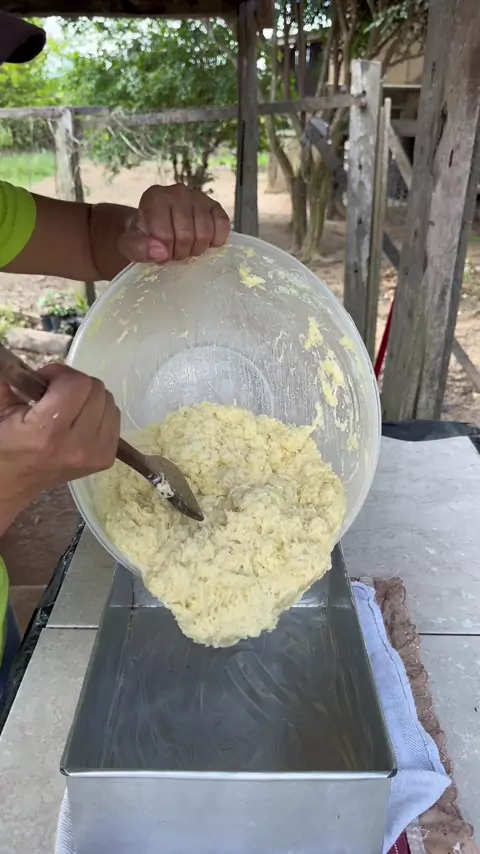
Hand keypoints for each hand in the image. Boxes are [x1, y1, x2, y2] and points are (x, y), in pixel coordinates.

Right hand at [0, 363, 119, 532]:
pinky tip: (79, 421)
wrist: (12, 482)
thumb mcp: (1, 410)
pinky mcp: (106, 459)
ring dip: (89, 398)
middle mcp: (78, 445)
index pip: (77, 384)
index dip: (60, 373)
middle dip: (75, 384)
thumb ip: (12, 379)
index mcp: (48, 432)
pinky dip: (99, 413)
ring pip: (109, 401)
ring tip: (67, 408)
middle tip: (55, 393)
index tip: (45, 380)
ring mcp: (96, 454)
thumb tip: (14, 359)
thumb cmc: (4, 445)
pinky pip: (114, 418)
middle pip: (97, 389)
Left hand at [117, 183, 230, 263]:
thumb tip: (160, 253)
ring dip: (197, 249)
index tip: (160, 253)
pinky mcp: (215, 205)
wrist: (158, 225)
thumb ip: (137, 249)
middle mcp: (177, 191)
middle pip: (186, 236)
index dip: (164, 253)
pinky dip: (215, 241)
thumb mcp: (130, 245)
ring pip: (205, 234)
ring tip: (187, 247)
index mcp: (154, 197)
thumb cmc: (145, 235)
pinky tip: (204, 242)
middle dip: (181, 253)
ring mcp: (198, 197)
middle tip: (175, 252)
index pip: (164, 235)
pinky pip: (222, 227)